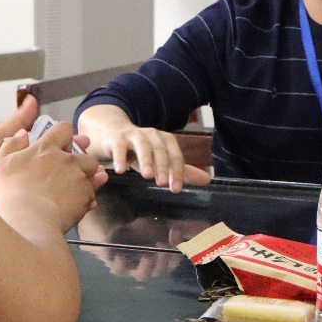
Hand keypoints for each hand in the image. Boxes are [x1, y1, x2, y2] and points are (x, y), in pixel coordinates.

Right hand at [0, 122, 105, 235]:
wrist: (26, 221)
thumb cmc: (9, 195)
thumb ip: (11, 145)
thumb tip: (22, 134)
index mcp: (45, 149)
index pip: (63, 129)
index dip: (64, 135)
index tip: (61, 143)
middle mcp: (66, 161)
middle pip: (84, 154)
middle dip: (80, 160)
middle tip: (68, 171)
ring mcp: (78, 178)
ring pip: (93, 173)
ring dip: (87, 178)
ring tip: (75, 188)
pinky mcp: (85, 197)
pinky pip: (91, 195)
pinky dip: (85, 199)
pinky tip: (75, 205)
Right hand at [77, 104, 210, 192]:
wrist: (113, 133)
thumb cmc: (140, 150)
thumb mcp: (160, 159)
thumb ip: (181, 170)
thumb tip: (207, 180)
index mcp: (165, 140)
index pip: (175, 156)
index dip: (177, 172)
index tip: (176, 189)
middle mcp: (152, 135)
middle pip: (160, 150)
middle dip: (163, 166)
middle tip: (163, 184)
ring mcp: (134, 135)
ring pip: (142, 145)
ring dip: (146, 160)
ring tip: (147, 176)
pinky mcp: (117, 138)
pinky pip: (119, 146)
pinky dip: (120, 157)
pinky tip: (120, 170)